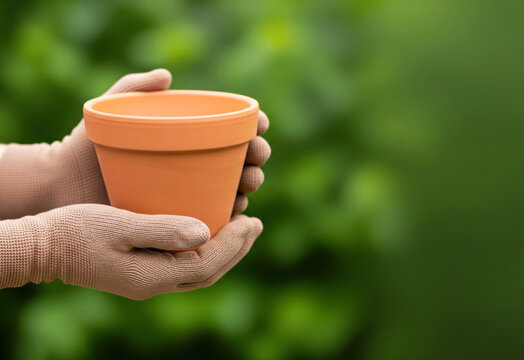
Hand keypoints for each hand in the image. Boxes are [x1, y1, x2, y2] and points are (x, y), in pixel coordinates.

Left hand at [0, 69, 270, 218]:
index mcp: (187, 136)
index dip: (253, 126)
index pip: (232, 128)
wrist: (63, 185)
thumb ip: (133, 87)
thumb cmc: (85, 145)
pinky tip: (235, 212)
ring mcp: (189, 191)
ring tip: (246, 185)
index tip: (259, 126)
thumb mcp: (109, 110)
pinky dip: (232, 215)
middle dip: (258, 156)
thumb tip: (167, 75)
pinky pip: (215, 217)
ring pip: (234, 188)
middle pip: (242, 158)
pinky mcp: (180, 217)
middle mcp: (194, 163)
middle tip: (255, 157)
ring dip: (249, 185)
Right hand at [0, 204, 261, 299]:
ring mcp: (146, 281)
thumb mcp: (118, 225)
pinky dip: (203, 253)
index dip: (234, 244)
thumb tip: (205, 233)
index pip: (208, 264)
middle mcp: (153, 284)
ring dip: (223, 252)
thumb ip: (161, 229)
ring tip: (241, 229)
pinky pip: (183, 267)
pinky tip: (206, 235)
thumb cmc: (75, 231)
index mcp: (152, 275)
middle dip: (237, 249)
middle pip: (209, 272)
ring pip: (198, 272)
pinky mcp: (139, 273)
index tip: (253, 221)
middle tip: (256, 225)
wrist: (42, 248)